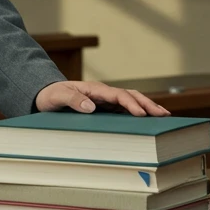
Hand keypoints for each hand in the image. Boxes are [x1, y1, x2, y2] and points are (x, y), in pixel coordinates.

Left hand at [35, 80, 169, 116]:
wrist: (46, 95)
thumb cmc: (51, 96)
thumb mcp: (57, 97)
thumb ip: (72, 99)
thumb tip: (91, 106)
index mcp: (94, 89)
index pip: (117, 95)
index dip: (130, 104)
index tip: (142, 114)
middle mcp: (103, 93)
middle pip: (130, 95)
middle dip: (147, 104)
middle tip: (164, 114)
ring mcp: (106, 100)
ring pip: (131, 101)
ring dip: (147, 107)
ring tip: (164, 116)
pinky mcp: (105, 107)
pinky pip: (125, 109)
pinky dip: (139, 112)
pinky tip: (149, 120)